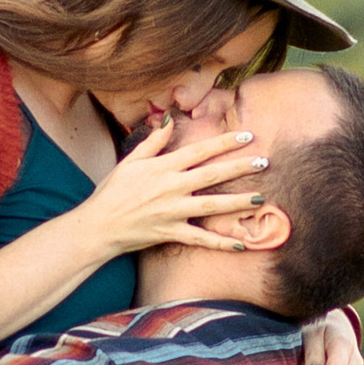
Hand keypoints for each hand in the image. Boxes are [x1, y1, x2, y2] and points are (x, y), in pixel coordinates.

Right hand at [84, 113, 268, 254]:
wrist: (98, 225)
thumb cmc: (113, 191)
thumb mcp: (130, 161)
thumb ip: (154, 142)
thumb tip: (170, 120)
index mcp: (162, 167)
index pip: (199, 151)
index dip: (224, 142)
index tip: (247, 136)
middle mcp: (170, 188)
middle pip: (212, 175)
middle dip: (240, 167)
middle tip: (265, 161)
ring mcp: (172, 212)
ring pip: (211, 206)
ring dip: (237, 203)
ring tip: (260, 198)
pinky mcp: (170, 233)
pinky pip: (200, 239)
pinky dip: (221, 243)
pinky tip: (242, 245)